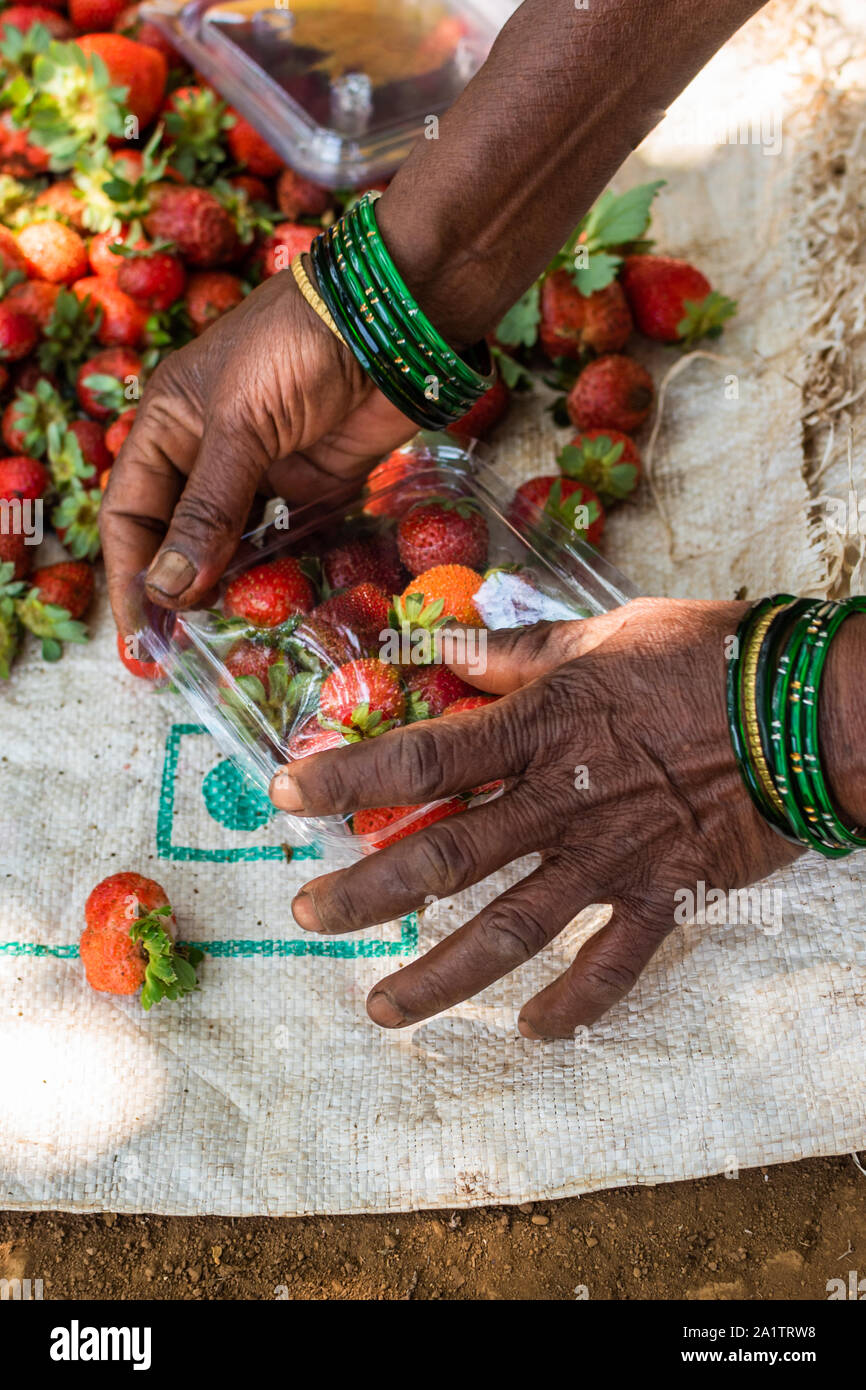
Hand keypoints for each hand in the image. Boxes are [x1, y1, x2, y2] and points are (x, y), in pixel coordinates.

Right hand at [100, 270, 415, 630]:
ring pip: (229, 545)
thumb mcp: (240, 426)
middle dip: (175, 590)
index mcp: (169, 426)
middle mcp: (207, 452)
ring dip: (225, 588)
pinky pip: (282, 542)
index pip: (131, 513)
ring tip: (224, 640)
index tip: (139, 633)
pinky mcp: (311, 488)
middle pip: (177, 536)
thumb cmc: (299, 349)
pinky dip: (275, 573)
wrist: (392, 321)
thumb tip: (170, 588)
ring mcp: (261, 473)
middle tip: (180, 652)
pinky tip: (272, 608)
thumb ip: (208, 509)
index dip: (130, 574)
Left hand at [270, 598, 800, 1037]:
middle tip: (308, 915)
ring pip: (512, 927)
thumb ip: (516, 652)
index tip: (286, 796)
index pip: (425, 758)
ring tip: (381, 1010)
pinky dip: (574, 1004)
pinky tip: (530, 1032)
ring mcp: (612, 857)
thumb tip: (443, 650)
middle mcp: (562, 801)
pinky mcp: (665, 895)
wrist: (805, 708)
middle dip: (370, 891)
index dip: (349, 777)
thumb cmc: (702, 657)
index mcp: (542, 727)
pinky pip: (614, 965)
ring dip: (442, 973)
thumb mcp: (600, 634)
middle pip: (449, 856)